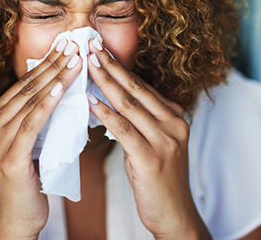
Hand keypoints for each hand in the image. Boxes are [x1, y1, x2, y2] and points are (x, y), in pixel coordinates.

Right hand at [0, 39, 81, 239]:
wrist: (15, 219)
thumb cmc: (25, 182)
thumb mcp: (27, 144)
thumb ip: (33, 119)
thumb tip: (59, 91)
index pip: (22, 86)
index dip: (44, 65)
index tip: (64, 48)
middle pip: (26, 89)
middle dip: (52, 65)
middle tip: (73, 45)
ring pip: (30, 101)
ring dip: (55, 78)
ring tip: (75, 60)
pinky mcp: (8, 157)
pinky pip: (31, 123)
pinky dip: (48, 103)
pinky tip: (62, 88)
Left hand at [86, 38, 211, 239]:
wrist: (174, 214)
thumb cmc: (156, 177)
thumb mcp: (151, 141)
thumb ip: (136, 119)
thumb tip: (107, 96)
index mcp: (174, 116)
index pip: (142, 85)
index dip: (118, 66)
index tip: (99, 49)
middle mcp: (173, 123)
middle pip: (136, 88)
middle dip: (111, 65)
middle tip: (90, 45)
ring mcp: (165, 140)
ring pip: (129, 104)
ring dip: (105, 81)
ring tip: (87, 64)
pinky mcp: (151, 158)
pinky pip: (124, 129)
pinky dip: (106, 113)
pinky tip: (90, 101)